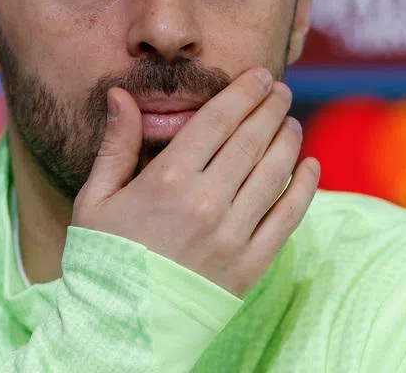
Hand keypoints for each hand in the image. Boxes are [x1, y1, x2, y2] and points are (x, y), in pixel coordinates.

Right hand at [72, 67, 320, 296]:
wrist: (120, 329)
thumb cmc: (104, 259)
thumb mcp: (95, 198)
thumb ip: (115, 144)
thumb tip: (121, 95)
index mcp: (168, 180)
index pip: (218, 120)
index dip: (244, 92)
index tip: (260, 76)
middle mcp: (206, 203)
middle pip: (252, 140)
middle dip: (271, 108)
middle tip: (281, 90)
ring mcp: (232, 236)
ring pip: (275, 173)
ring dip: (289, 140)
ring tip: (292, 122)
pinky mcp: (250, 266)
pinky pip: (288, 218)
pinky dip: (304, 188)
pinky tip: (310, 166)